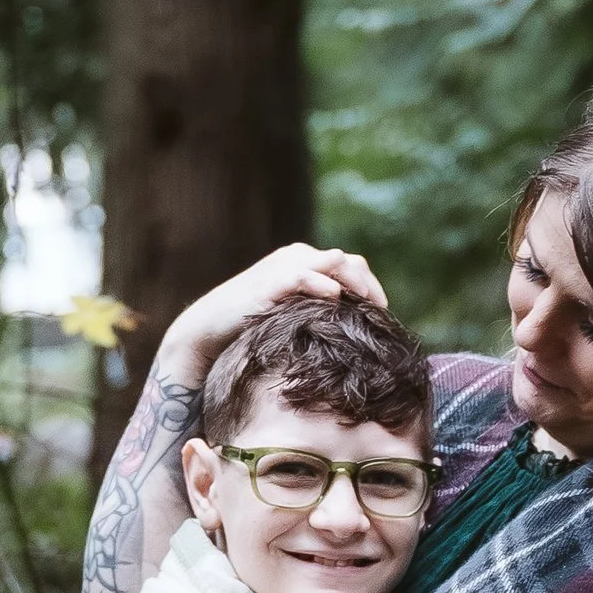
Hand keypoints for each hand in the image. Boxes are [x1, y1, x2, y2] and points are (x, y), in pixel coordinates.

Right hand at [159, 243, 390, 382]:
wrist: (209, 328)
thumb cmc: (251, 327)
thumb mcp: (291, 316)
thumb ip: (316, 313)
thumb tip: (350, 334)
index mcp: (304, 263)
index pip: (350, 263)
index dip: (371, 285)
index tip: (383, 312)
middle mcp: (296, 258)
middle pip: (348, 261)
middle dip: (369, 285)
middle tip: (380, 312)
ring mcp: (282, 267)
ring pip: (332, 261)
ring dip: (354, 282)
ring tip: (366, 305)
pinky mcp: (268, 283)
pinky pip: (302, 275)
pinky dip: (322, 284)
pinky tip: (335, 299)